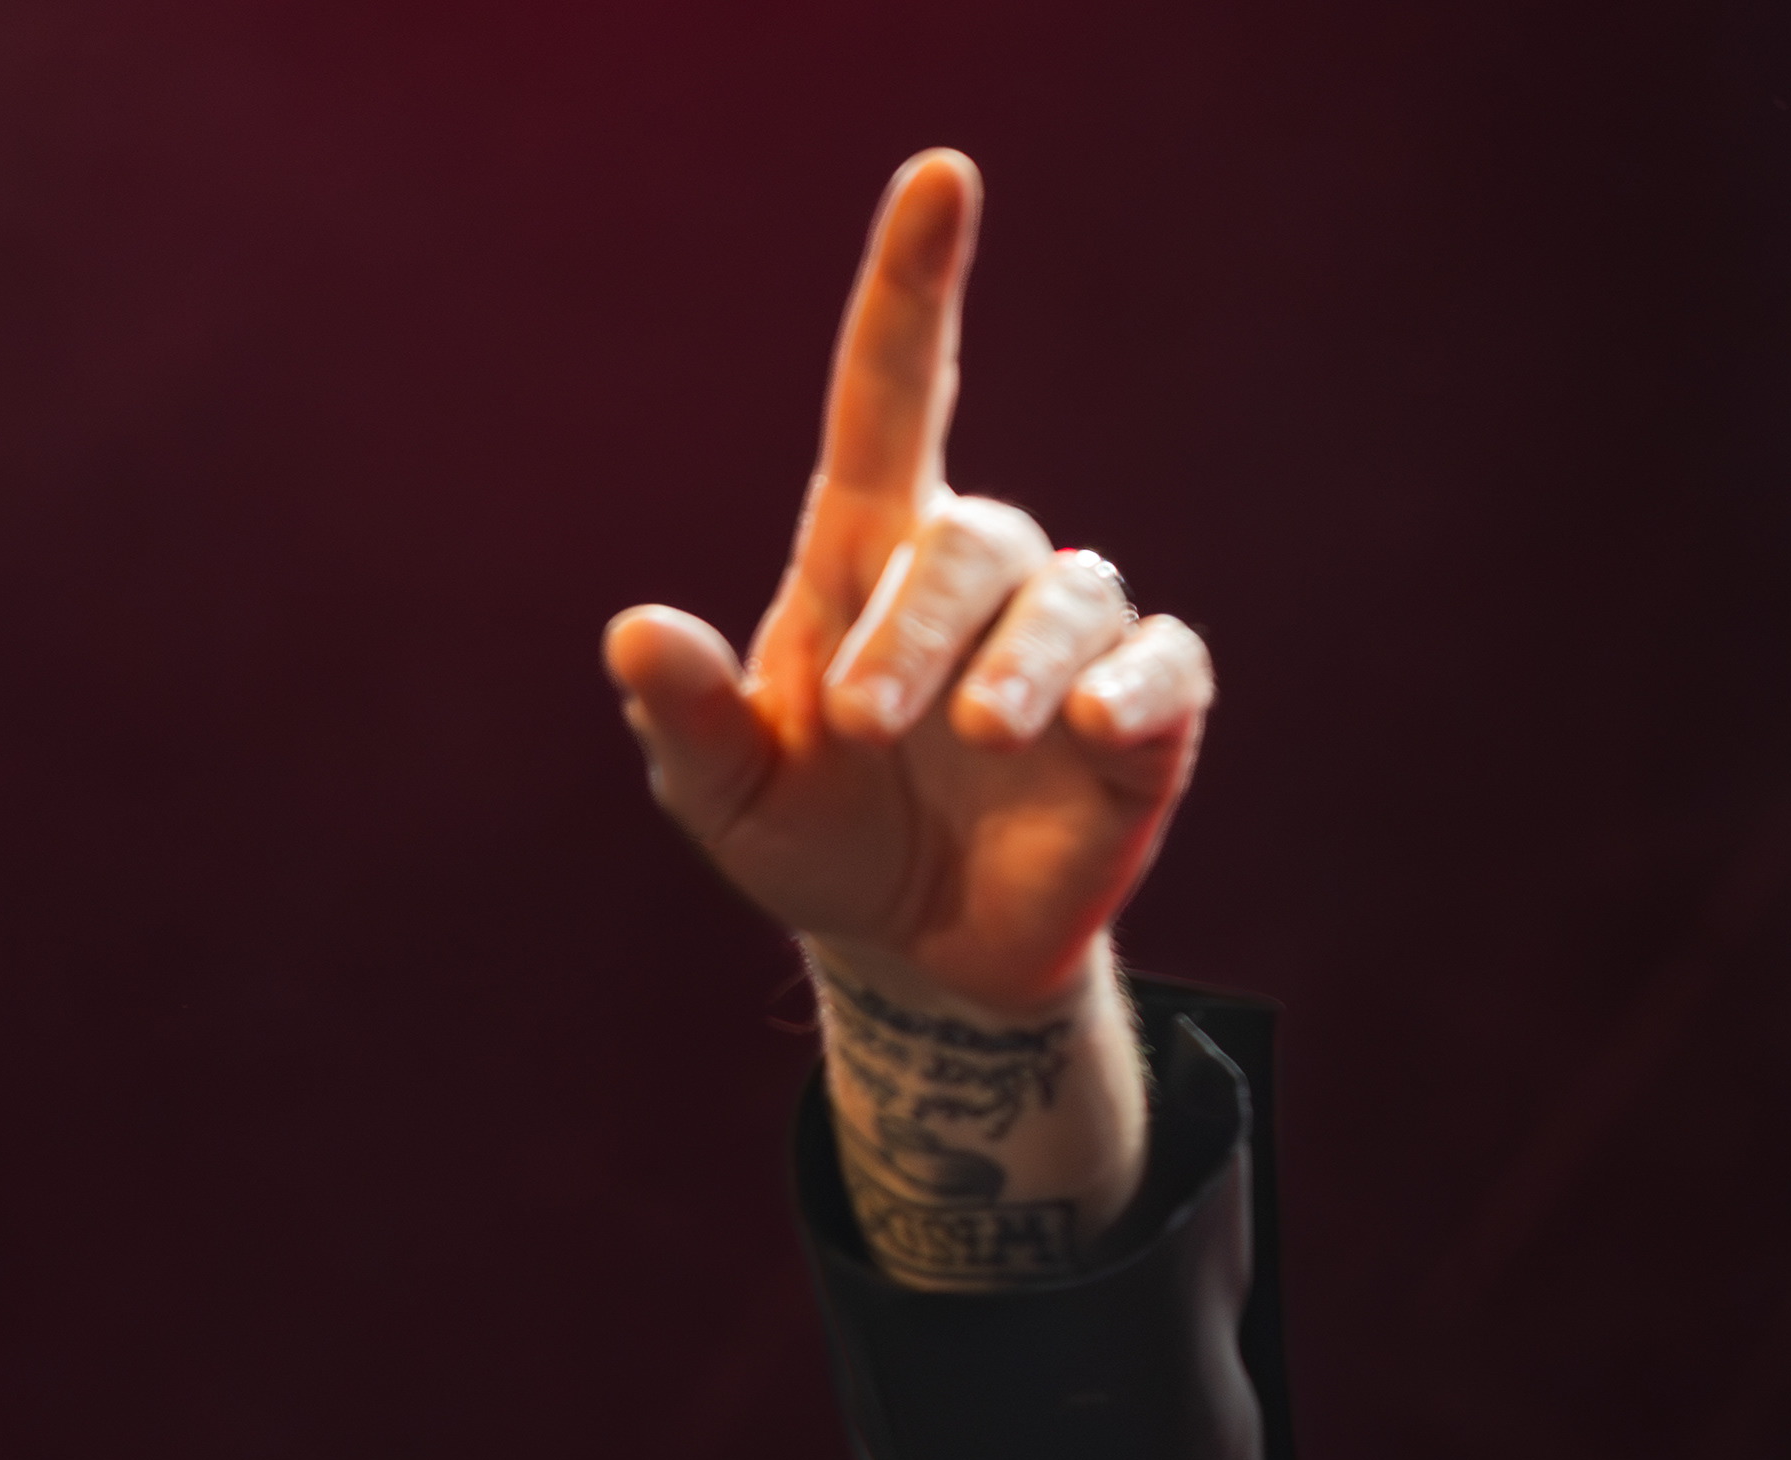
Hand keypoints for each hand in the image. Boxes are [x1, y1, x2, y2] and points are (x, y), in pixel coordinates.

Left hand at [604, 150, 1210, 1026]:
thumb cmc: (817, 840)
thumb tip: (629, 637)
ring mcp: (1067, 640)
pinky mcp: (1143, 716)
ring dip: (1017, 661)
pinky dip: (1129, 685)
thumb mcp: (729, 798)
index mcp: (868, 559)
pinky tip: (1094, 726)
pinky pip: (1162, 665)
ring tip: (980, 738)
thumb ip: (687, 721)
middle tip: (865, 724)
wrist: (917, 950)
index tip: (939, 178)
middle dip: (920, 622)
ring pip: (1067, 595)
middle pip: (971, 535)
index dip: (914, 285)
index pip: (893, 393)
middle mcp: (976, 577)